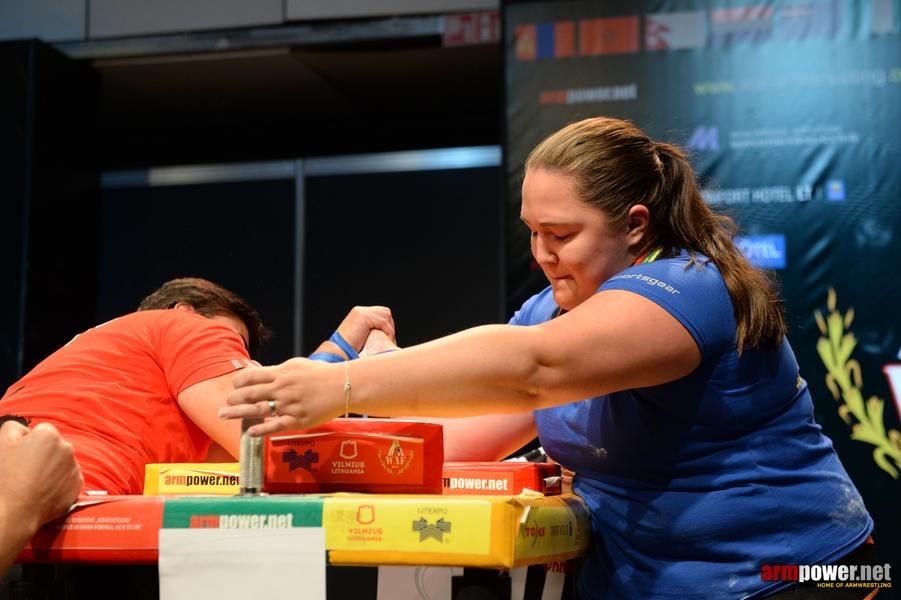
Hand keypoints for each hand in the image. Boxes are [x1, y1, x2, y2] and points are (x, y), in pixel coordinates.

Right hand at [0, 421, 82, 530]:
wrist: (16, 512)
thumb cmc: (6, 478)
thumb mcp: (1, 444)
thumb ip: (14, 428)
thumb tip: (25, 430)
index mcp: (49, 436)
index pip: (41, 430)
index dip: (29, 442)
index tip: (20, 455)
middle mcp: (67, 448)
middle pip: (54, 446)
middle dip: (43, 453)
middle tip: (25, 470)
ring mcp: (74, 467)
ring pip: (61, 462)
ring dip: (51, 467)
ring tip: (33, 482)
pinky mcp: (77, 485)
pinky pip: (67, 478)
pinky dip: (58, 482)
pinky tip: (43, 490)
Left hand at [221, 358, 343, 435]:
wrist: (343, 386)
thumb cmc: (320, 374)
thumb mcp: (297, 365)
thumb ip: (276, 369)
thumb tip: (256, 369)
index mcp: (282, 373)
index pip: (251, 376)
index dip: (239, 382)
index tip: (235, 386)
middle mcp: (283, 389)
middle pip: (250, 393)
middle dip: (233, 399)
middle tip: (224, 404)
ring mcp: (289, 405)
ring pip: (258, 410)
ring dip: (237, 413)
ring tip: (223, 415)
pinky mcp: (298, 420)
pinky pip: (275, 426)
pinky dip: (261, 429)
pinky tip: (249, 432)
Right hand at [334, 306, 394, 355]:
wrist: (339, 351)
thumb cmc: (349, 349)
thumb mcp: (362, 336)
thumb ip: (371, 330)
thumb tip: (387, 332)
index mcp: (359, 313)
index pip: (380, 312)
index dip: (387, 325)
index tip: (389, 337)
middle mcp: (360, 311)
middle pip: (385, 312)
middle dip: (390, 326)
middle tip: (390, 339)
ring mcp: (361, 312)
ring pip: (386, 316)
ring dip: (390, 329)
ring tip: (387, 340)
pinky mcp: (364, 317)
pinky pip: (383, 322)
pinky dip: (388, 332)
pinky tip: (386, 340)